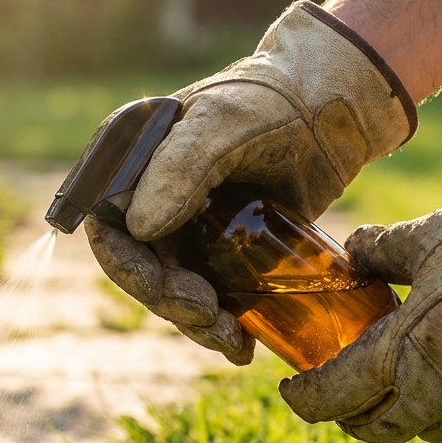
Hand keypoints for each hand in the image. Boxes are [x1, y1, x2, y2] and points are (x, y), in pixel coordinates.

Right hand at [86, 0, 414, 363]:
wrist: (335, 109)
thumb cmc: (274, 100)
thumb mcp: (225, 124)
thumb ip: (181, 167)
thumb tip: (139, 228)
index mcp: (130, 161)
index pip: (106, 227)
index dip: (129, 268)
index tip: (172, 291)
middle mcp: (148, 196)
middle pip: (140, 268)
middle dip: (171, 302)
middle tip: (211, 318)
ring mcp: (184, 224)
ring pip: (173, 289)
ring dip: (196, 322)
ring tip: (233, 341)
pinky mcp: (220, 246)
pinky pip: (208, 293)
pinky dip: (221, 322)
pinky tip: (244, 342)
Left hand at [278, 148, 441, 442]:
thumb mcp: (427, 239)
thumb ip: (380, 251)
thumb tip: (350, 248)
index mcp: (401, 354)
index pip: (333, 396)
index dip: (305, 398)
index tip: (291, 391)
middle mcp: (436, 396)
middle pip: (376, 427)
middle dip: (351, 416)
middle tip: (342, 398)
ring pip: (427, 430)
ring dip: (406, 415)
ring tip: (400, 390)